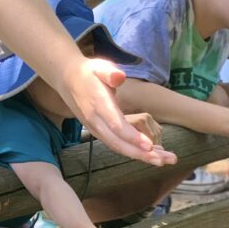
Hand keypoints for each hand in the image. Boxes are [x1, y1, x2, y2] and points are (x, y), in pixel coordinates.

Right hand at [59, 58, 176, 165]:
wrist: (67, 79)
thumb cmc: (87, 72)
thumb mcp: (98, 67)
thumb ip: (109, 72)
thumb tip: (119, 77)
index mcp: (98, 104)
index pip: (116, 124)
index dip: (132, 136)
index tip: (149, 145)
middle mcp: (95, 120)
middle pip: (117, 142)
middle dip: (139, 153)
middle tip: (162, 160)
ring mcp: (94, 128)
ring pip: (116, 146)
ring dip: (138, 155)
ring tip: (161, 160)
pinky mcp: (97, 131)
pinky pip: (114, 144)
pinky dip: (131, 151)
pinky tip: (149, 153)